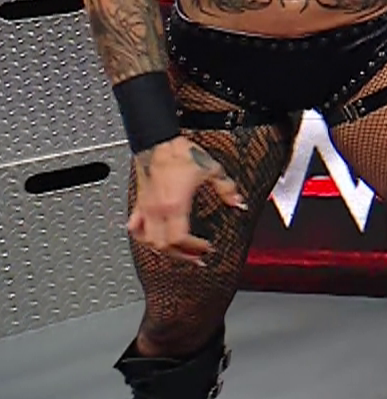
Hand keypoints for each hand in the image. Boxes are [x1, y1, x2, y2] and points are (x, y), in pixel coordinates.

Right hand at [128, 137, 244, 266]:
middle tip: (197, 257)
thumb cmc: (181, 154)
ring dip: (165, 250)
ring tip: (181, 252)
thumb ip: (227, 189)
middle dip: (182, 255)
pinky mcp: (139, 203)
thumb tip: (239, 203)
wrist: (160, 141)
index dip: (194, 248)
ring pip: (148, 241)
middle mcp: (156, 210)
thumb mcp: (212, 170)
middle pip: (164, 245)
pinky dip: (144, 237)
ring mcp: (145, 208)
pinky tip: (153, 240)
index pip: (179, 239)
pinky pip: (136, 228)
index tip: (207, 248)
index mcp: (174, 204)